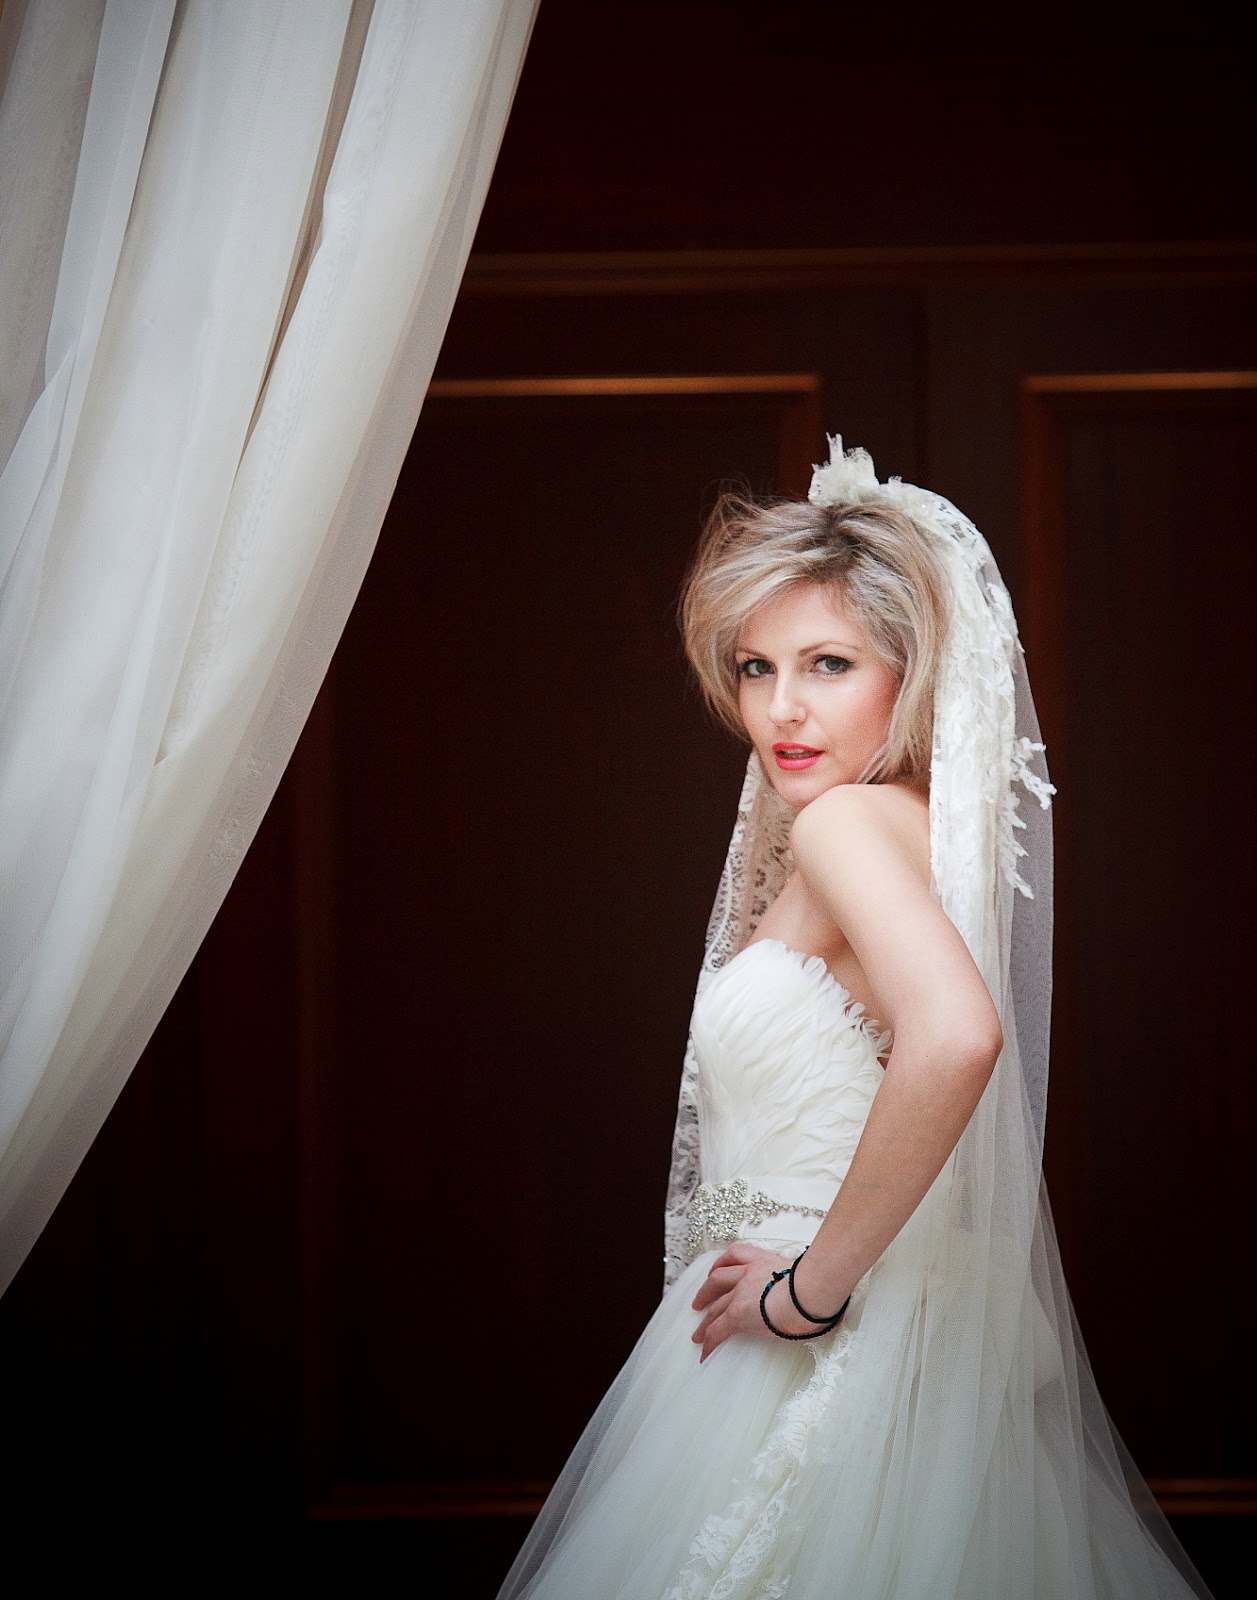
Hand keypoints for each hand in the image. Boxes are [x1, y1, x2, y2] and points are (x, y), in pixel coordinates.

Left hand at [690, 1242, 818, 1360]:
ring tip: (698, 1333)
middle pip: (718, 1281)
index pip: (737, 1256)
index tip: (716, 1271)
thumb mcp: (807, 1275)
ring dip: (705, 1321)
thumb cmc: (817, 1283)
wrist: (809, 1290)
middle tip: (699, 1302)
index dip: (723, 1264)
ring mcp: (740, 1293)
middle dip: (706, 1292)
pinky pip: (717, 1331)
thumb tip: (811, 1294)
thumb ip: (800, 1282)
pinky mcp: (736, 1314)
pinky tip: (705, 1353)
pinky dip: (709, 1342)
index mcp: (765, 1261)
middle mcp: (748, 1273)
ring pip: (714, 1307)